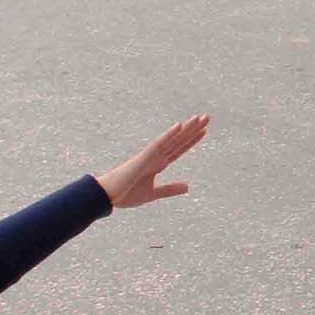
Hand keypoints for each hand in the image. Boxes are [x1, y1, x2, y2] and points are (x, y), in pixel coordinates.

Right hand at [95, 114, 209, 208]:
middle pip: (178, 140)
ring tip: (199, 118)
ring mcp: (150, 156)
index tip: (204, 130)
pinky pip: (158, 144)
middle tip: (207, 117)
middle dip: (192, 129)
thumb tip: (188, 186)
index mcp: (158, 164)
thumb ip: (170, 189)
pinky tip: (179, 126)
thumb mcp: (153, 193)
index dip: (191, 140)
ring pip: (171, 139)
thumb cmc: (126, 194)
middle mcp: (156, 156)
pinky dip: (168, 135)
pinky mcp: (143, 158)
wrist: (107, 197)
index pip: (178, 149)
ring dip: (185, 128)